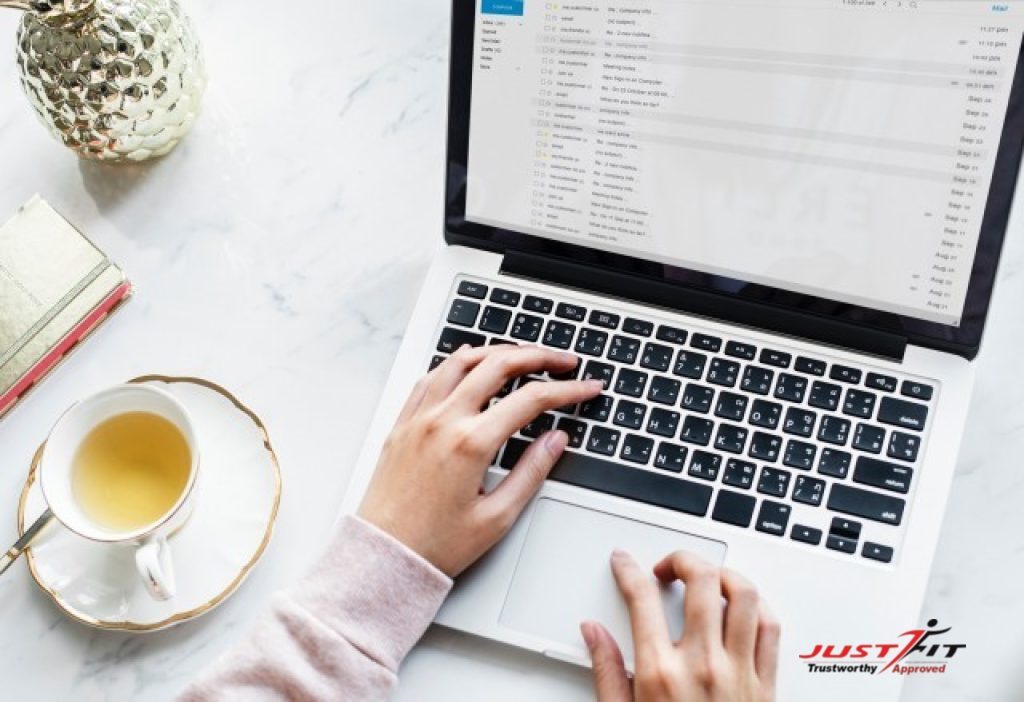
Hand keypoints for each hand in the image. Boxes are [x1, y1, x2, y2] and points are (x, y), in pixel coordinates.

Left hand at [358, 343, 602, 576]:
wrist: (384, 557)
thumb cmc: (435, 545)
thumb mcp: (497, 517)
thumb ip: (531, 472)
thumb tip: (556, 439)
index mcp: (470, 444)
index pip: (531, 399)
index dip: (567, 389)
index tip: (587, 387)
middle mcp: (443, 421)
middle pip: (498, 365)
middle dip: (538, 356)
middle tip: (563, 361)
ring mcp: (419, 418)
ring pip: (461, 361)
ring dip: (497, 351)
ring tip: (522, 356)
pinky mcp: (402, 423)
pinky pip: (430, 376)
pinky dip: (457, 363)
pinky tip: (470, 365)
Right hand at [582, 551, 779, 701]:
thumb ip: (607, 670)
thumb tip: (594, 633)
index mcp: (660, 673)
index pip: (641, 597)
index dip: (628, 570)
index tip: (624, 563)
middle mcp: (703, 666)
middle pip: (701, 580)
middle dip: (682, 558)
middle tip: (668, 566)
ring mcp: (740, 673)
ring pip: (744, 594)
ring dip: (723, 575)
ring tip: (706, 579)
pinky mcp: (767, 685)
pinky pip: (770, 628)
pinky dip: (757, 607)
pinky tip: (741, 608)